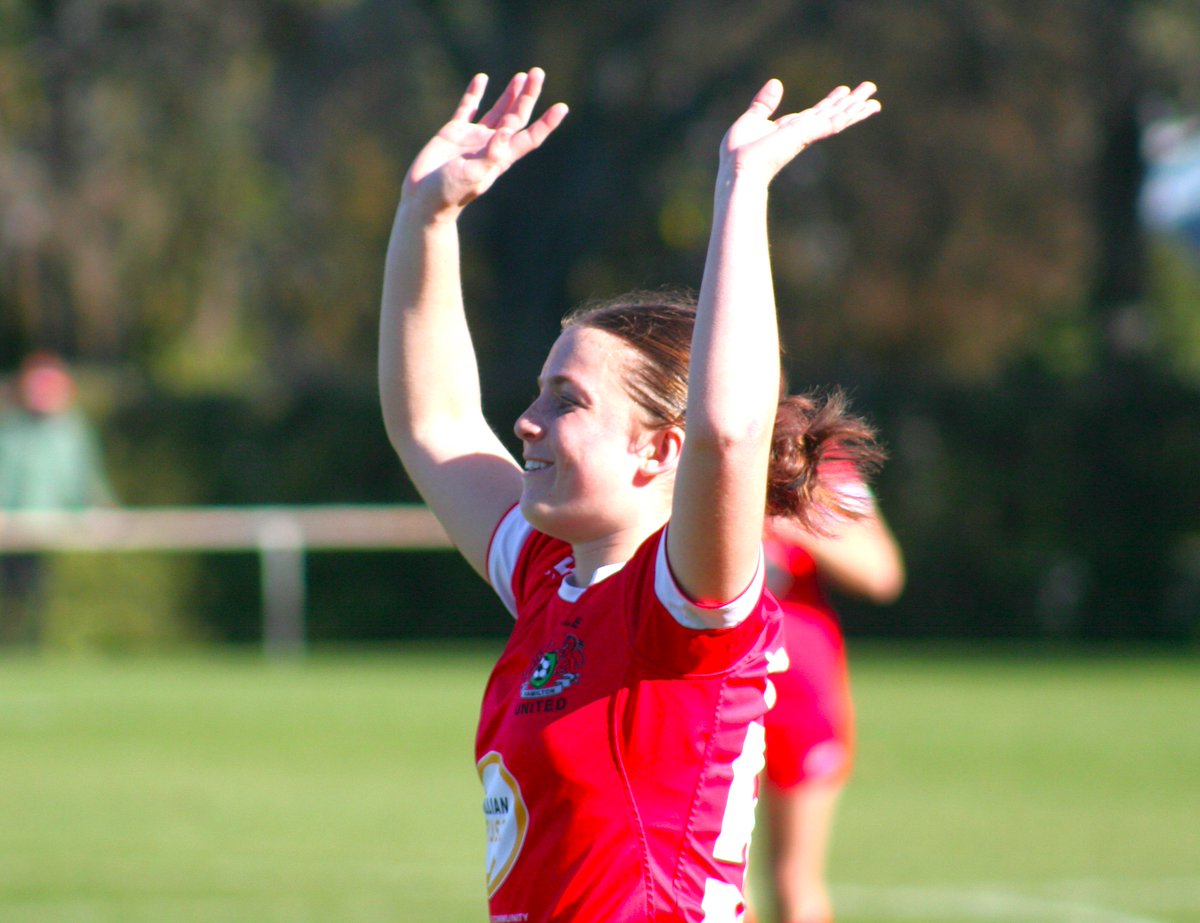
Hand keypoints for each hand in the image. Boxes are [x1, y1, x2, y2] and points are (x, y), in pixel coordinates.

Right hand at [402, 68, 568, 212]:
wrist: (423, 200)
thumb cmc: (449, 194)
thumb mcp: (472, 175)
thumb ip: (490, 155)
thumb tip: (506, 133)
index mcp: (500, 157)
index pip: (529, 137)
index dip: (546, 123)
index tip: (562, 107)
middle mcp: (491, 145)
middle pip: (516, 116)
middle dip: (528, 95)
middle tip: (538, 72)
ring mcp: (473, 138)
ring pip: (497, 110)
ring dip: (509, 94)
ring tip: (522, 75)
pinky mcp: (453, 133)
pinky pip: (467, 108)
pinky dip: (474, 93)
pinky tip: (482, 78)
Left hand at [720, 79, 879, 182]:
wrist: (738, 171)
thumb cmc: (738, 153)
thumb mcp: (751, 119)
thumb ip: (764, 103)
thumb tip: (777, 83)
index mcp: (789, 130)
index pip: (815, 113)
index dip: (830, 101)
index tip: (843, 91)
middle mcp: (802, 132)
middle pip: (832, 113)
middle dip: (850, 102)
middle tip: (869, 89)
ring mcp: (807, 134)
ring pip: (838, 118)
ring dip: (857, 107)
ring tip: (876, 99)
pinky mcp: (808, 135)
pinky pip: (835, 122)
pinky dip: (851, 114)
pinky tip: (866, 108)